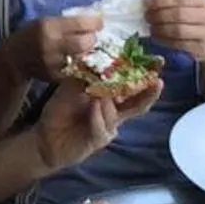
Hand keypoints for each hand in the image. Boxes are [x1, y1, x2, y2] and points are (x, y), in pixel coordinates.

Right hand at [4, 10, 105, 85]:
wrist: (14, 58)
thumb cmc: (31, 34)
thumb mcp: (44, 21)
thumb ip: (66, 22)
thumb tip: (93, 20)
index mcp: (48, 26)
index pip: (79, 24)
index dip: (94, 23)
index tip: (100, 22)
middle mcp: (51, 44)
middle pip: (84, 43)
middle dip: (92, 40)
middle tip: (92, 38)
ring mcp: (53, 63)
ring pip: (82, 59)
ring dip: (87, 54)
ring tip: (85, 49)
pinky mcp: (56, 76)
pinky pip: (76, 71)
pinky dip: (80, 66)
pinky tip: (78, 61)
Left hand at [32, 70, 160, 169]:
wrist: (46, 135)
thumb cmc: (60, 110)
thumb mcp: (71, 87)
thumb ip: (86, 77)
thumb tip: (100, 63)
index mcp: (109, 97)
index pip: (128, 86)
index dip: (142, 76)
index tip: (155, 63)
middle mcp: (113, 112)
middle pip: (136, 104)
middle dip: (148, 93)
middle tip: (158, 81)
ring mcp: (108, 127)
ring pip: (117, 114)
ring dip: (109, 103)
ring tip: (99, 94)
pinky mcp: (99, 140)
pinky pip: (103, 128)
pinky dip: (97, 117)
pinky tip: (93, 107)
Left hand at [142, 0, 204, 63]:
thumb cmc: (200, 20)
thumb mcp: (193, 6)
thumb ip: (175, 2)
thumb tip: (148, 2)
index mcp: (204, 0)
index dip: (160, 0)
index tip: (145, 3)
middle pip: (178, 14)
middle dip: (158, 15)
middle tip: (147, 16)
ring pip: (178, 30)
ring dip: (160, 29)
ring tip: (151, 28)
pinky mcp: (202, 48)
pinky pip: (179, 44)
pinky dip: (164, 40)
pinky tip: (156, 38)